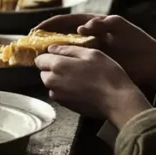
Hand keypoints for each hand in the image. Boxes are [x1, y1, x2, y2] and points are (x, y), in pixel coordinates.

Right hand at [35, 14, 155, 88]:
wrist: (152, 63)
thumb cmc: (138, 41)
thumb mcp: (122, 28)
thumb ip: (104, 24)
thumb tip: (82, 28)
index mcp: (92, 25)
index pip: (66, 22)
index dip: (50, 25)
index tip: (36, 30)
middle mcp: (87, 38)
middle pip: (61, 38)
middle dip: (45, 42)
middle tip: (32, 49)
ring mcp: (89, 53)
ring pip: (65, 54)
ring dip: (53, 58)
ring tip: (40, 63)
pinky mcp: (92, 66)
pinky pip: (74, 67)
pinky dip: (65, 70)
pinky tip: (57, 75)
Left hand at [36, 47, 152, 128]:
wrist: (117, 101)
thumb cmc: (106, 74)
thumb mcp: (90, 53)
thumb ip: (68, 49)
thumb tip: (51, 49)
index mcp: (57, 66)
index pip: (39, 59)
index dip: (49, 56)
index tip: (61, 55)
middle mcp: (52, 82)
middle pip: (44, 72)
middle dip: (53, 68)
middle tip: (73, 66)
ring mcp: (58, 96)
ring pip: (51, 84)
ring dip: (59, 79)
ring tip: (79, 77)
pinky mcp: (65, 106)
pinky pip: (59, 93)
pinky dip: (66, 90)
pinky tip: (81, 87)